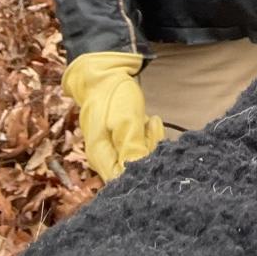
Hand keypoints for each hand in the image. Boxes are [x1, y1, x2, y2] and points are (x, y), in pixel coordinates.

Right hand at [62, 50, 163, 181]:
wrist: (103, 74)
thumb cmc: (113, 96)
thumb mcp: (126, 120)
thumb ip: (132, 147)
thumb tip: (140, 172)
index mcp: (101, 158)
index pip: (123, 181)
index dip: (142, 173)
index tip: (156, 152)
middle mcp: (105, 159)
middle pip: (132, 171)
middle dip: (149, 152)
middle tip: (153, 127)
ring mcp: (112, 150)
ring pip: (138, 158)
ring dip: (150, 142)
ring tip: (152, 121)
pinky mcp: (119, 141)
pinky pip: (137, 147)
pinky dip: (147, 136)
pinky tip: (150, 121)